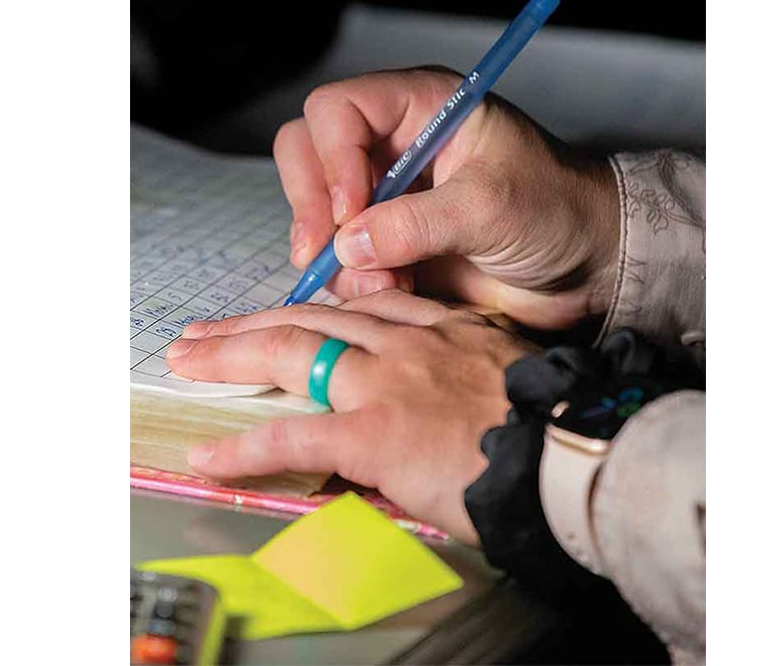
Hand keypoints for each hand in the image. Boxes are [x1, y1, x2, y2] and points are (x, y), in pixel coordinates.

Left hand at [166, 290, 533, 543]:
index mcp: (444, 328)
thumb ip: (468, 376)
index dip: (313, 307)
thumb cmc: (556, 423)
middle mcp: (409, 341)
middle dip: (252, 323)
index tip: (286, 313)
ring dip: (231, 356)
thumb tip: (443, 402)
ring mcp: (388, 381)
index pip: (363, 307)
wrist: (573, 450)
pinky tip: (211, 455)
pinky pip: (295, 437)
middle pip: (313, 317)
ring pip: (293, 351)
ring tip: (189, 360)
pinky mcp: (376, 432)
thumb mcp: (511, 378)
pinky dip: (246, 448)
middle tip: (207, 330)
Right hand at [276, 68, 619, 328]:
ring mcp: (387, 194)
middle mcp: (395, 144)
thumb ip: (416, 223)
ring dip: (335, 254)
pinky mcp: (388, 241)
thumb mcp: (491, 207)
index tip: (349, 213)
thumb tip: (347, 244)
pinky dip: (352, 280)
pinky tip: (393, 292)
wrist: (586, 265)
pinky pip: (339, 256)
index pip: (338, 110)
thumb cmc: (557, 210)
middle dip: (311, 207)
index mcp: (423, 106)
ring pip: (315, 211)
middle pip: (306, 152)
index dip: (332, 159)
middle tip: (328, 253)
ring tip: (385, 284)